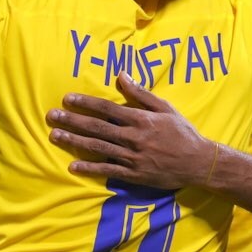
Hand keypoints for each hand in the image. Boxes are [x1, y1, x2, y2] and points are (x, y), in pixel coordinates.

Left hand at [47, 72, 215, 189]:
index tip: (67, 99)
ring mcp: (132, 157)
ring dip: (74, 141)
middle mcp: (133, 137)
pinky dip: (90, 168)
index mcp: (140, 119)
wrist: (199, 163)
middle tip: (51, 116)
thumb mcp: (165, 108)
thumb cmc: (182, 133)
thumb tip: (121, 76)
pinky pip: (108, 170)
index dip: (85, 103)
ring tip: (54, 135)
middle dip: (72, 120)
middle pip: (96, 127)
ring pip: (98, 147)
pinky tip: (73, 165)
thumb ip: (141, 94)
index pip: (107, 108)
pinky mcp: (134, 174)